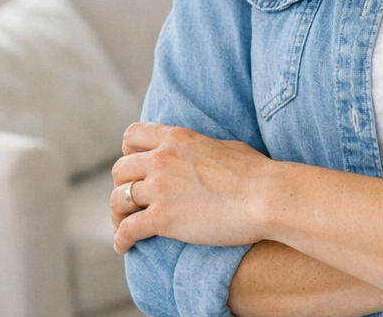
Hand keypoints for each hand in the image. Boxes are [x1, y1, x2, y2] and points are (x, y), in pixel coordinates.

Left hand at [109, 123, 276, 253]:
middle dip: (121, 186)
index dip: (127, 152)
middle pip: (119, 170)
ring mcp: (160, 188)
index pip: (132, 135)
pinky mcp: (162, 217)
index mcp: (178, 138)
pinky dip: (121, 240)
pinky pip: (126, 230)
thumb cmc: (256, 172)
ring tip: (123, 227)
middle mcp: (162, 159)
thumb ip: (202, 148)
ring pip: (118, 200)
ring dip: (117, 215)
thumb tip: (202, 155)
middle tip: (129, 202)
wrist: (265, 196)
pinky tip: (125, 247)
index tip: (135, 168)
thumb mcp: (226, 146)